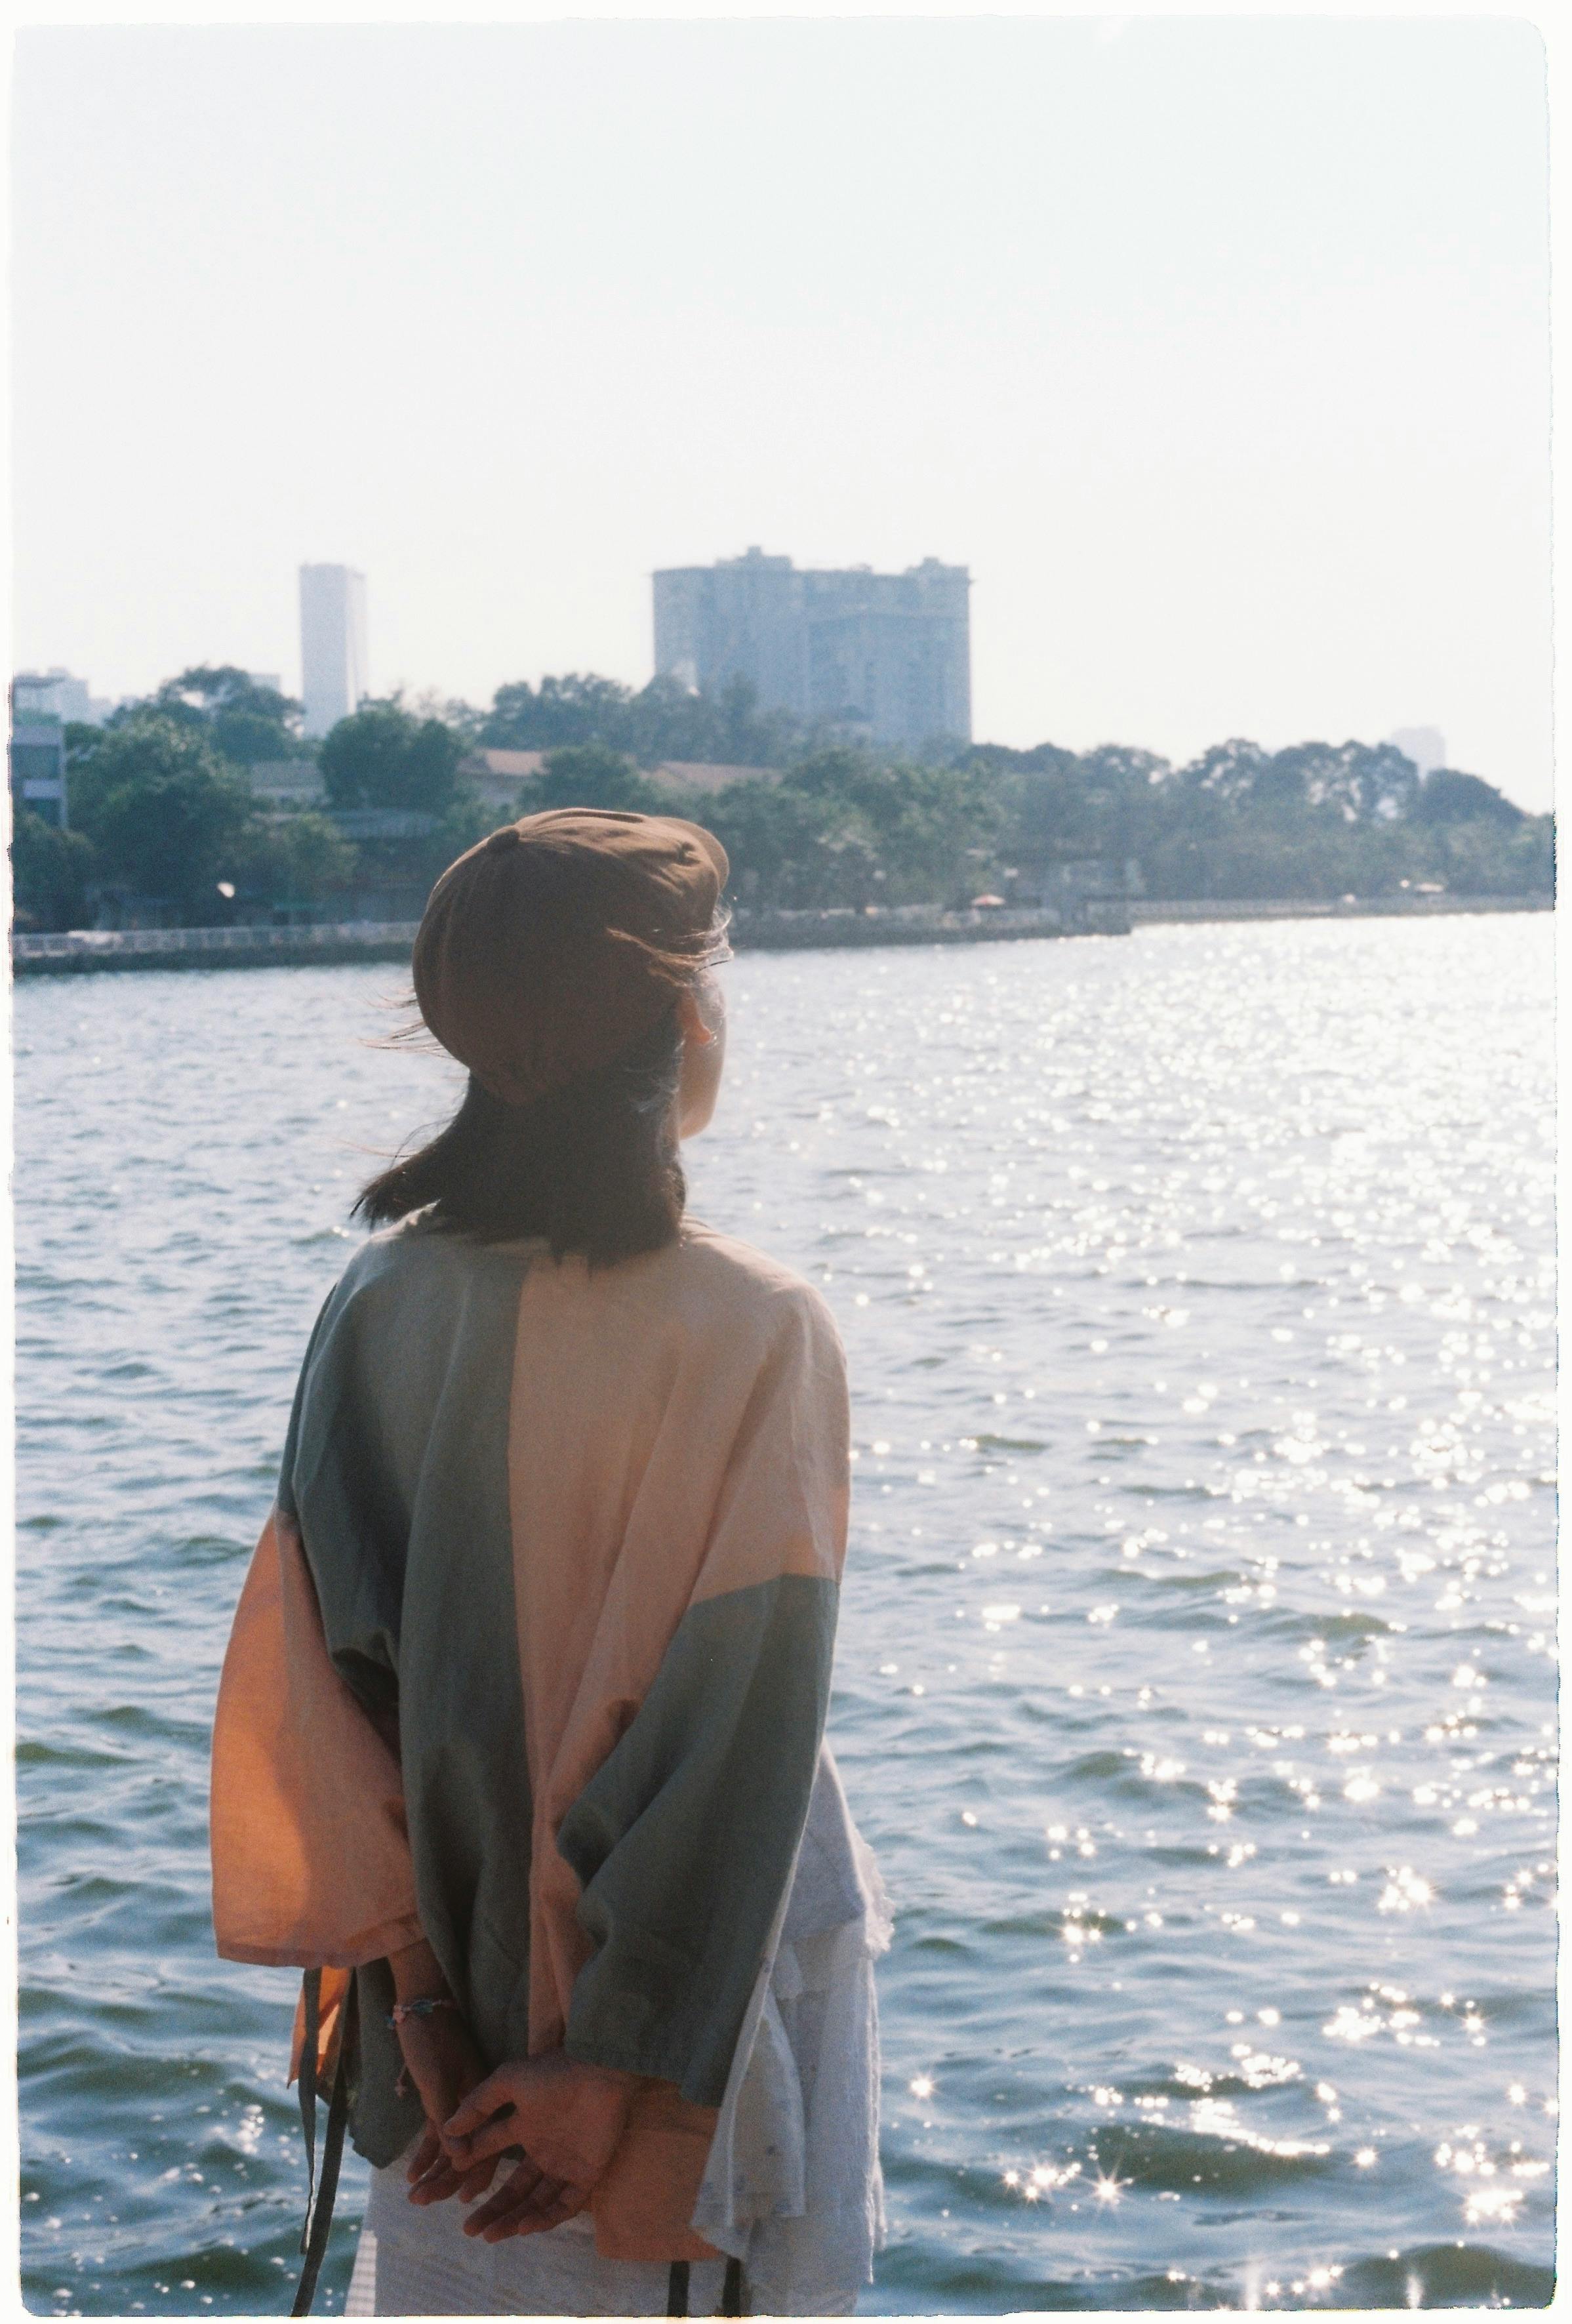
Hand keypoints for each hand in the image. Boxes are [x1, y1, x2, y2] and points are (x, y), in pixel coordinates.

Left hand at [398, 2009, 502, 2206]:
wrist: (418, 2008)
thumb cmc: (432, 2041)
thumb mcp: (437, 2080)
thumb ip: (446, 2118)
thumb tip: (459, 2162)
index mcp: (487, 2096)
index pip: (490, 2144)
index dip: (479, 2173)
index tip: (464, 2201)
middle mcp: (477, 2104)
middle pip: (468, 2149)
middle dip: (448, 2178)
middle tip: (423, 2201)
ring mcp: (458, 2102)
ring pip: (451, 2145)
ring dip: (434, 2170)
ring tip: (414, 2196)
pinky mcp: (440, 2099)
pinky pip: (437, 2133)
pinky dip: (426, 2152)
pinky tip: (412, 2174)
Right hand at [443, 2050, 636, 2225]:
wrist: (599, 2074)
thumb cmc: (556, 2074)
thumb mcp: (510, 2081)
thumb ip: (479, 2103)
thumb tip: (446, 2128)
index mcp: (525, 2125)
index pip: (494, 2151)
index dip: (474, 2166)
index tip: (454, 2186)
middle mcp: (543, 2149)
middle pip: (514, 2189)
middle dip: (492, 2209)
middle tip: (468, 2229)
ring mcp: (565, 2164)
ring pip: (535, 2202)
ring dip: (512, 2220)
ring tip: (489, 2235)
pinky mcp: (586, 2176)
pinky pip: (564, 2205)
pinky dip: (544, 2218)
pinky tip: (523, 2226)